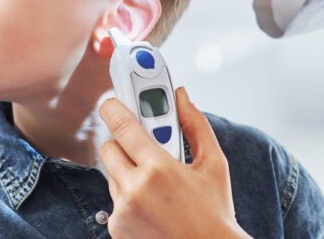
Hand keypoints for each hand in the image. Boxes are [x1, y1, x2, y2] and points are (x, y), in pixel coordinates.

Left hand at [99, 88, 249, 238]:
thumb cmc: (215, 210)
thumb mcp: (213, 164)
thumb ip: (196, 125)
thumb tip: (182, 96)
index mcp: (159, 169)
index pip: (122, 126)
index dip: (114, 108)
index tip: (112, 102)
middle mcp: (134, 191)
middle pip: (109, 148)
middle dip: (124, 143)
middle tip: (145, 146)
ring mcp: (122, 212)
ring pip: (111, 175)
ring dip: (128, 171)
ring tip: (158, 184)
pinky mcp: (116, 229)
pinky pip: (114, 199)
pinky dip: (128, 197)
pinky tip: (153, 204)